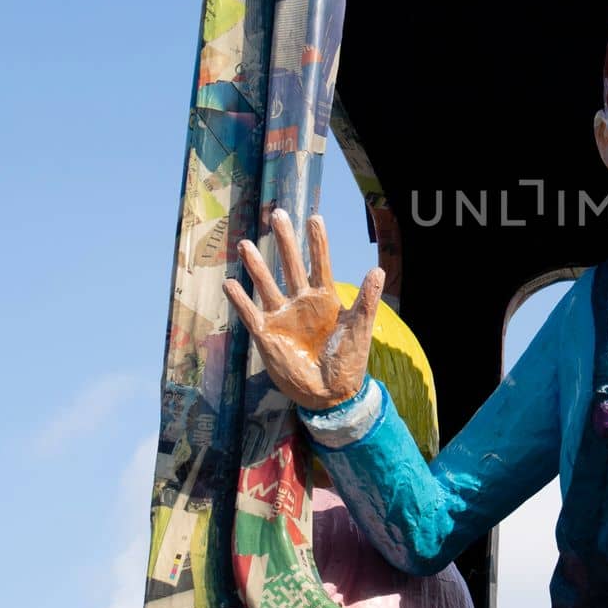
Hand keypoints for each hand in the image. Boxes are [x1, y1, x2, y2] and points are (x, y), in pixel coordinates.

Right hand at [223, 209, 383, 410]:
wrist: (330, 393)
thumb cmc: (348, 361)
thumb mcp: (360, 328)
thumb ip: (367, 301)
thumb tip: (377, 270)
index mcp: (326, 299)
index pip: (321, 264)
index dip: (318, 243)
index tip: (315, 218)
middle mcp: (301, 302)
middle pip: (291, 265)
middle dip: (285, 241)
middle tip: (278, 214)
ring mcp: (282, 317)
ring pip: (267, 285)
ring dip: (257, 266)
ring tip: (246, 243)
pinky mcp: (267, 335)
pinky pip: (250, 314)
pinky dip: (240, 300)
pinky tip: (230, 283)